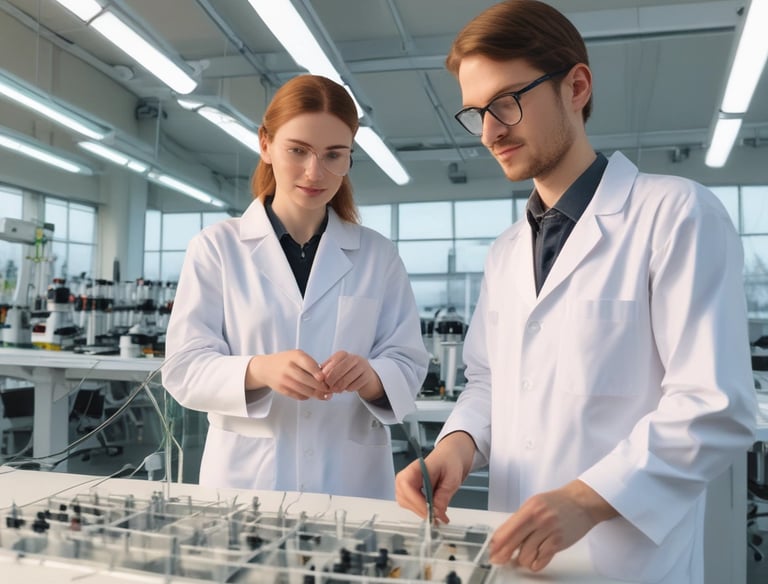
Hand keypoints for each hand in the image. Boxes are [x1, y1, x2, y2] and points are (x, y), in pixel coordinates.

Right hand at [246, 350, 328, 400]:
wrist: (265, 368)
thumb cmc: (285, 361)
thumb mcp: (297, 355)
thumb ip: (310, 363)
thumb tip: (326, 377)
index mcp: (295, 356)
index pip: (309, 365)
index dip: (318, 373)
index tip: (326, 379)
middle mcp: (289, 368)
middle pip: (307, 380)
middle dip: (321, 387)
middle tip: (330, 390)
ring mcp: (284, 380)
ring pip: (304, 390)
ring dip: (317, 395)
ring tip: (326, 396)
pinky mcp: (282, 390)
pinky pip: (298, 396)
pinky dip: (307, 397)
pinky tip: (313, 395)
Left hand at [319, 351, 381, 400]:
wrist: (366, 374)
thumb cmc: (347, 370)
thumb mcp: (336, 367)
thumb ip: (326, 369)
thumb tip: (316, 375)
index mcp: (343, 354)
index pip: (332, 362)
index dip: (326, 373)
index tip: (321, 381)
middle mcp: (354, 358)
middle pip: (339, 370)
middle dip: (331, 381)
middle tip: (328, 388)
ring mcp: (362, 366)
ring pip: (346, 379)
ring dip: (339, 387)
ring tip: (336, 390)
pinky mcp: (367, 376)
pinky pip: (354, 385)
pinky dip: (348, 389)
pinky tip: (346, 388)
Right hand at [395, 431, 474, 523]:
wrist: (450, 457)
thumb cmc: (450, 462)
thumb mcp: (452, 478)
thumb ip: (443, 495)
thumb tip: (437, 512)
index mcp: (414, 468)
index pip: (408, 487)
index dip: (418, 502)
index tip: (432, 512)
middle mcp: (406, 476)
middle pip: (404, 498)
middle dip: (421, 510)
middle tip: (439, 517)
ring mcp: (405, 485)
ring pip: (406, 504)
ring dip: (421, 512)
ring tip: (438, 515)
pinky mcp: (409, 492)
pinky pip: (410, 506)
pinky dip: (421, 511)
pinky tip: (433, 511)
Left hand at [489, 480, 616, 571]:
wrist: (581, 502)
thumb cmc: (557, 502)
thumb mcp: (534, 504)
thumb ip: (520, 519)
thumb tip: (504, 537)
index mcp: (530, 509)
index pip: (508, 529)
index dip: (497, 543)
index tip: (491, 550)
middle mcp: (539, 520)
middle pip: (514, 543)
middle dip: (504, 554)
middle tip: (499, 560)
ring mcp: (549, 532)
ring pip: (527, 555)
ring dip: (522, 559)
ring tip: (522, 556)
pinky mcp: (559, 543)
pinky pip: (541, 560)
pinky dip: (534, 563)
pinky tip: (533, 560)